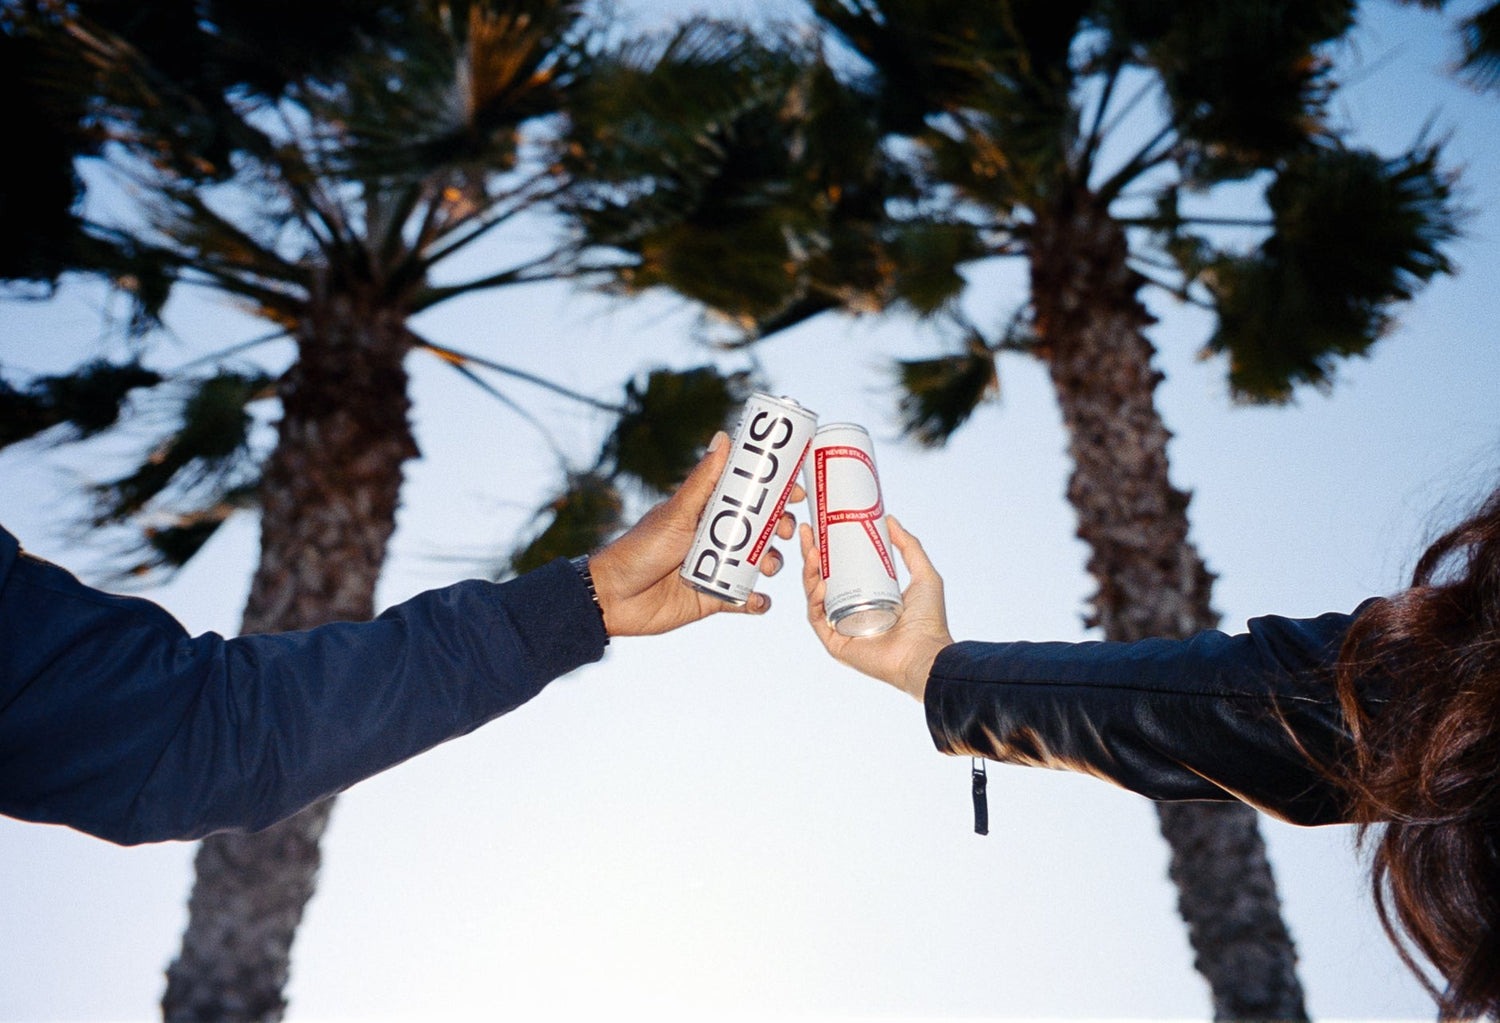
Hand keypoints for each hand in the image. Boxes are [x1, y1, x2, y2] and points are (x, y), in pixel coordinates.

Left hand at [588, 431, 801, 636]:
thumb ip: (702, 481)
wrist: (613, 598)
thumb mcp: (676, 514)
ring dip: (771, 563)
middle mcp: (715, 539)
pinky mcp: (714, 598)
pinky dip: (757, 601)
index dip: (774, 493)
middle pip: (760, 529)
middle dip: (779, 528)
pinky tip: (758, 599)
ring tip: (768, 566)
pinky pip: (744, 600)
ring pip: (758, 563)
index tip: (794, 492)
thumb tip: (724, 436)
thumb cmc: (639, 549)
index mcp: (706, 513)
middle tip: (784, 530)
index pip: (747, 497)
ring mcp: (717, 568)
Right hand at [799, 515, 953, 701]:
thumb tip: (889, 520)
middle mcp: (851, 612)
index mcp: (867, 597)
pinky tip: (820, 583)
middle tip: (807, 532)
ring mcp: (841, 628)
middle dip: (810, 555)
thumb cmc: (929, 621)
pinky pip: (818, 619)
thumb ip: (910, 547)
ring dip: (809, 573)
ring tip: (812, 552)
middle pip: (822, 579)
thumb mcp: (923, 574)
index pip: (840, 569)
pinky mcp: (835, 644)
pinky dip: (815, 600)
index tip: (819, 526)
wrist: (925, 654)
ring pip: (815, 597)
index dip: (827, 549)